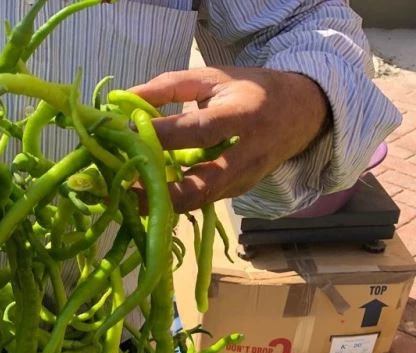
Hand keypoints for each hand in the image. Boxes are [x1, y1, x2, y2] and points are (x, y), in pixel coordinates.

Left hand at [129, 66, 329, 213]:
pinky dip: (172, 202)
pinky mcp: (237, 194)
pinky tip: (145, 197)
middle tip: (123, 188)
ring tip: (126, 197)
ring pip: (199, 200)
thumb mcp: (213, 78)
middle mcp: (247, 155)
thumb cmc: (249, 91)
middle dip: (161, 191)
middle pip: (203, 184)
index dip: (163, 135)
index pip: (200, 130)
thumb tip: (124, 99)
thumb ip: (169, 86)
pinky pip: (201, 202)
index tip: (127, 133)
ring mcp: (244, 180)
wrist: (300, 114)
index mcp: (244, 116)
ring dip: (161, 202)